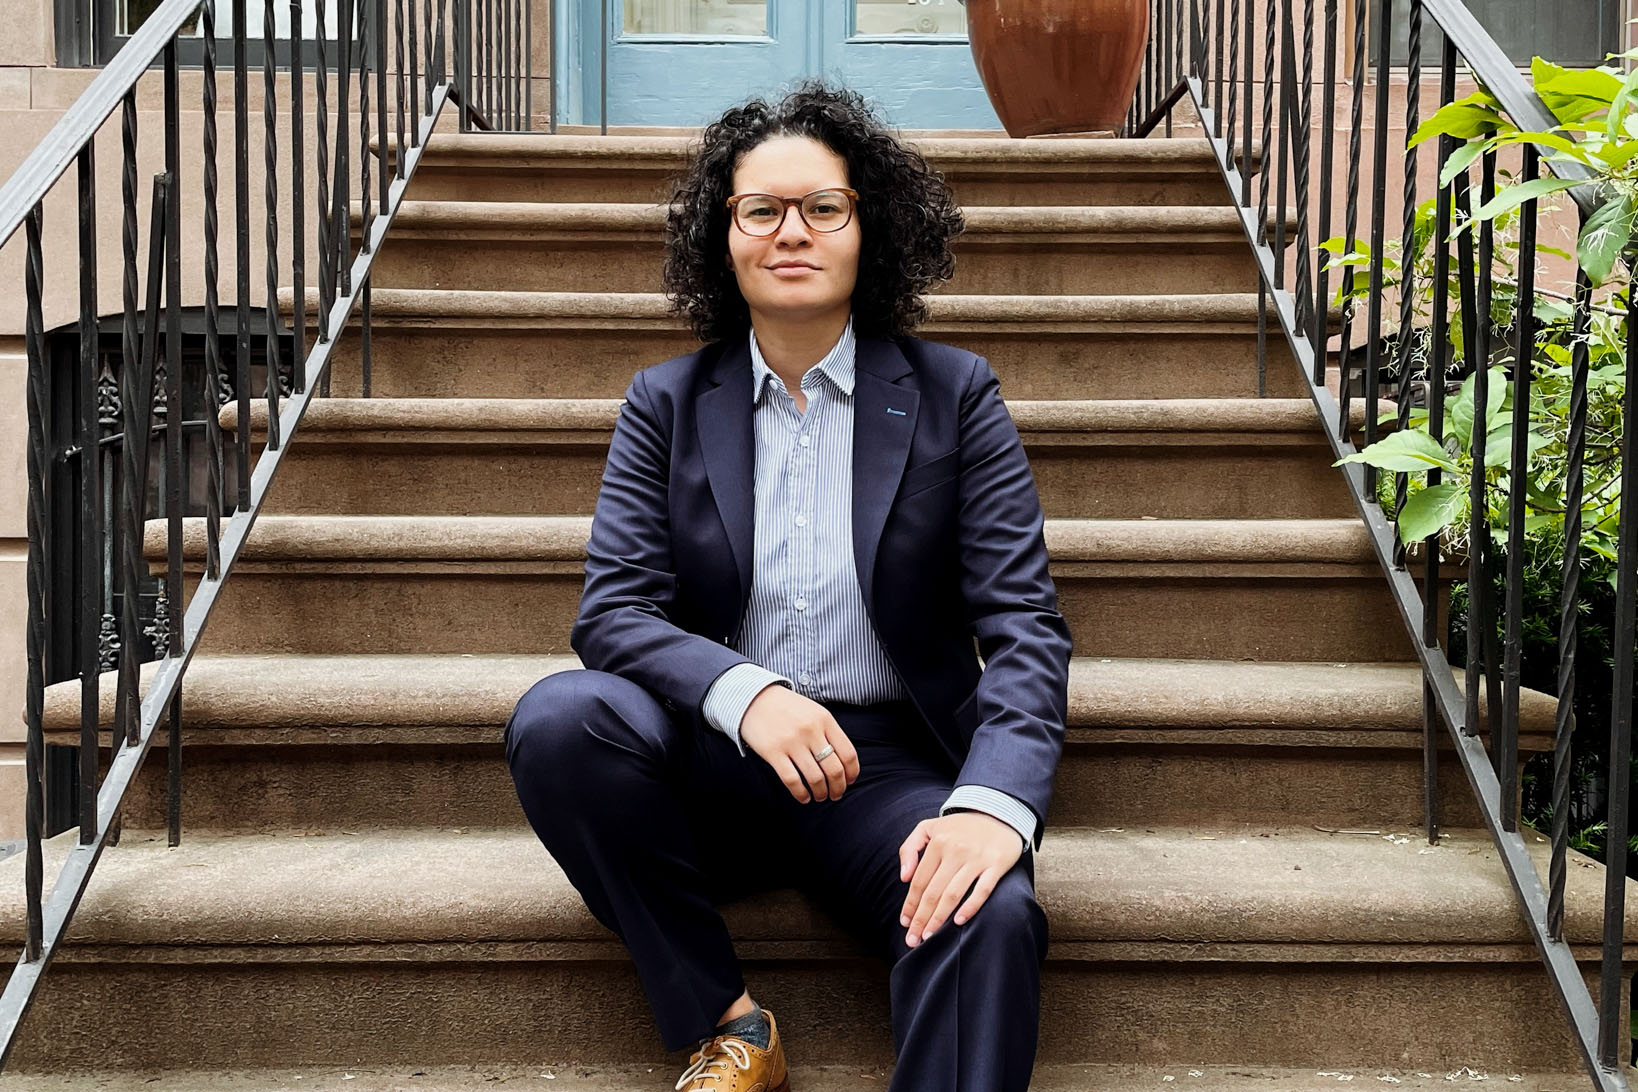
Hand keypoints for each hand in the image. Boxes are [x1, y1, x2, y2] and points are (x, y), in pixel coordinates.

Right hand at [739, 685, 860, 802]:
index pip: (848, 753)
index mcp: (825, 720)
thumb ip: (829, 732)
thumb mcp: (814, 712)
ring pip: (815, 778)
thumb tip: (843, 763)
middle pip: (834, 769)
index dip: (852, 773)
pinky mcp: (773, 752)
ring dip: (820, 793)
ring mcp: (792, 742)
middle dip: (838, 788)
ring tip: (820, 796)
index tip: (849, 781)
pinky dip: (801, 793)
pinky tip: (804, 797)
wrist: (754, 698)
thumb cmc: (788, 708)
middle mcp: (811, 731)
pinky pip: (792, 780)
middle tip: (836, 794)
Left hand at [897, 812, 1022, 947]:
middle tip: (913, 939)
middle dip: (921, 918)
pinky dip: (970, 907)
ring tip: (929, 936)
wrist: (998, 813)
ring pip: (953, 894)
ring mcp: (977, 858)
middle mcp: (956, 851)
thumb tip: (903, 877)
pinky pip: (982, 890)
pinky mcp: (997, 864)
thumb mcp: (929, 827)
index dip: (910, 904)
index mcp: (938, 843)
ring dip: (939, 918)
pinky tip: (958, 921)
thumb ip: (910, 848)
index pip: (920, 880)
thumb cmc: (959, 827)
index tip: (904, 923)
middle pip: (934, 891)